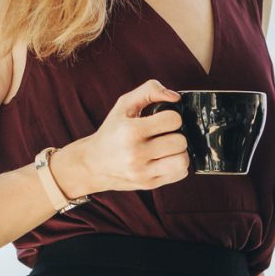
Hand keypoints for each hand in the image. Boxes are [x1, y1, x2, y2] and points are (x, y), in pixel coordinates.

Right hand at [53, 80, 188, 195]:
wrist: (92, 164)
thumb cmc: (112, 131)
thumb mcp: (124, 105)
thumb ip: (149, 91)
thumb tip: (175, 96)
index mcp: (130, 131)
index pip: (173, 120)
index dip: (171, 117)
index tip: (161, 120)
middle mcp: (135, 154)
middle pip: (180, 141)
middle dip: (176, 135)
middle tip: (164, 135)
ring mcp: (142, 172)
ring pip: (182, 161)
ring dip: (179, 152)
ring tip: (167, 148)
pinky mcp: (148, 184)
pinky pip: (180, 174)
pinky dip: (177, 165)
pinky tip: (165, 159)